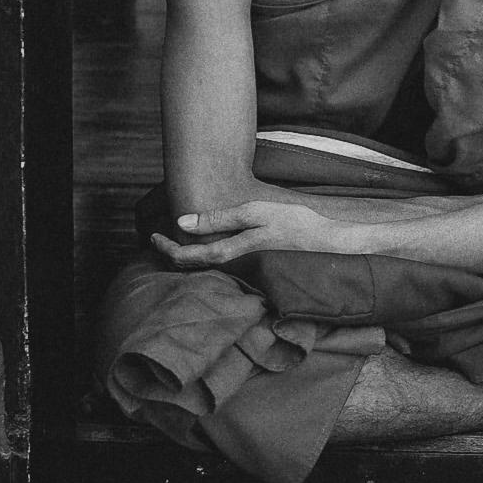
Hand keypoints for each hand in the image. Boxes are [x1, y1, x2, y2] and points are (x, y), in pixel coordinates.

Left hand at [150, 200, 352, 268]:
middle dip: (173, 256)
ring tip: (175, 244)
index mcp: (231, 252)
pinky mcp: (255, 268)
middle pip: (194, 267)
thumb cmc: (294, 224)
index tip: (152, 238)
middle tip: (156, 241)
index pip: (188, 257)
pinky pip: (222, 267)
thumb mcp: (255, 213)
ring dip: (188, 257)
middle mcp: (234, 266)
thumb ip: (219, 218)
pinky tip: (207, 247)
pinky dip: (207, 258)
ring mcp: (245, 270)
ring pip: (207, 269)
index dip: (167, 249)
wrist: (330, 245)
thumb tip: (182, 222)